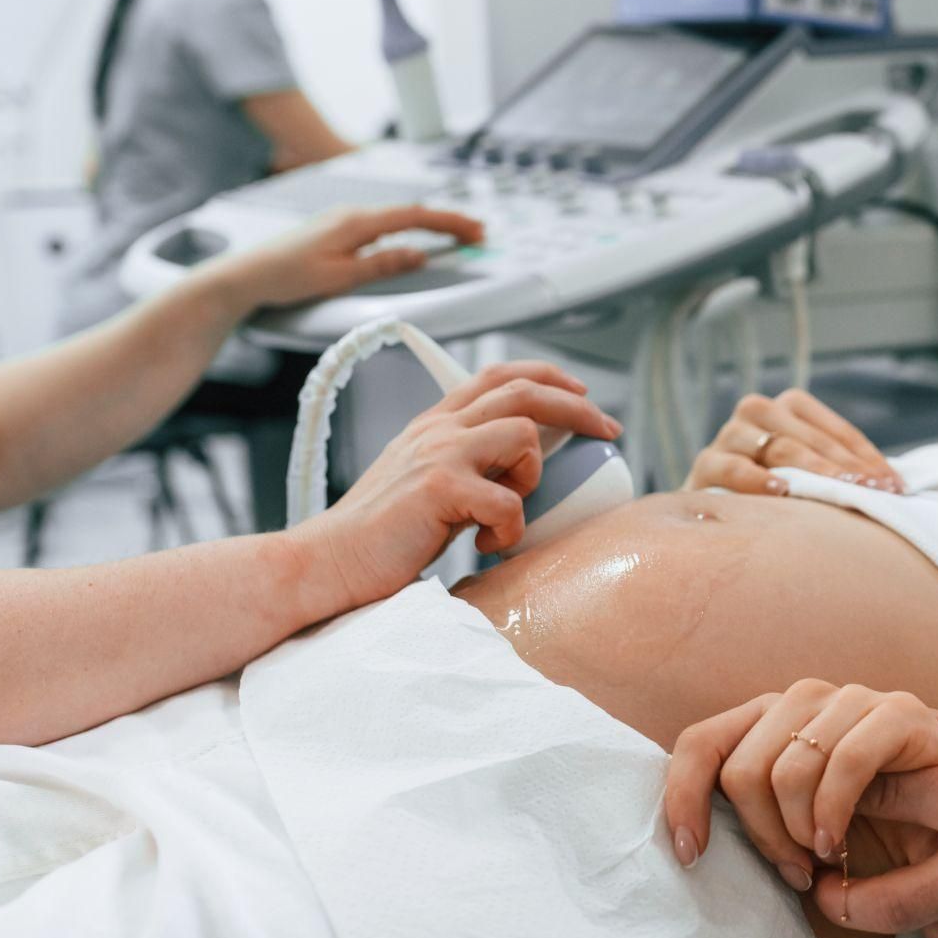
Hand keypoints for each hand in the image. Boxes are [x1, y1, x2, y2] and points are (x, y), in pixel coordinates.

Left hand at [200, 205, 487, 314]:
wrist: (247, 274)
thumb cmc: (286, 276)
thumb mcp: (340, 277)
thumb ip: (383, 264)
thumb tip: (418, 254)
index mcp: (357, 222)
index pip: (415, 217)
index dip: (449, 224)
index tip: (475, 232)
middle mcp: (353, 214)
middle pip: (411, 213)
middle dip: (447, 221)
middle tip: (476, 233)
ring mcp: (345, 220)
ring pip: (398, 217)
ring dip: (429, 224)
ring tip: (454, 235)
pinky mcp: (338, 229)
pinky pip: (384, 224)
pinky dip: (408, 229)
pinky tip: (415, 237)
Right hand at [288, 361, 620, 612]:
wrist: (329, 562)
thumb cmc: (382, 535)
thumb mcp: (430, 484)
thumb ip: (472, 466)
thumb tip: (526, 466)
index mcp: (436, 424)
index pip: (499, 375)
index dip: (549, 377)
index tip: (583, 394)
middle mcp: (438, 428)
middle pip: (524, 391)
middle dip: (577, 406)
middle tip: (607, 430)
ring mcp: (438, 454)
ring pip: (523, 435)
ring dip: (532, 476)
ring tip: (507, 512)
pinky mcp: (439, 488)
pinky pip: (507, 501)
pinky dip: (509, 529)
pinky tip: (485, 544)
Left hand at [665, 680, 937, 893]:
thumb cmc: (866, 832)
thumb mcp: (791, 827)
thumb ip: (749, 815)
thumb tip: (684, 838)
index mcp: (768, 719)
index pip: (700, 743)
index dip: (683, 798)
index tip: (691, 855)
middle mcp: (804, 699)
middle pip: (741, 769)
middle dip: (761, 835)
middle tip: (792, 870)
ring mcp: (852, 700)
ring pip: (787, 769)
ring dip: (798, 831)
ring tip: (820, 859)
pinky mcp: (900, 712)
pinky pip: (845, 762)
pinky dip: (833, 812)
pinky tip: (837, 844)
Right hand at [686, 389, 903, 496]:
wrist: (711, 509)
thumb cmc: (771, 491)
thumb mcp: (807, 475)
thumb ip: (840, 471)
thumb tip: (896, 485)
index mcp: (789, 406)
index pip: (837, 431)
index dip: (868, 459)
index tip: (896, 488)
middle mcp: (758, 411)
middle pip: (811, 438)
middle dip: (846, 468)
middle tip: (874, 493)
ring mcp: (730, 435)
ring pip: (777, 446)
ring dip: (813, 470)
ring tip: (840, 489)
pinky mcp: (706, 464)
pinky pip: (731, 467)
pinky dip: (757, 479)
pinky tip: (781, 491)